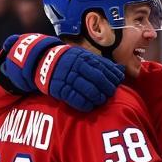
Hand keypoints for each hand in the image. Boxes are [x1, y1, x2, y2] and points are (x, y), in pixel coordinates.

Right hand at [0, 33, 123, 110]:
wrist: (41, 61)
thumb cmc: (68, 60)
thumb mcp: (82, 56)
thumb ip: (100, 64)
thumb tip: (121, 70)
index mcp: (83, 57)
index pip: (103, 67)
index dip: (112, 76)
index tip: (118, 82)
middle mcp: (76, 66)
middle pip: (98, 78)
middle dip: (107, 88)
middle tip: (111, 94)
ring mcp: (68, 78)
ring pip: (88, 89)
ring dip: (98, 97)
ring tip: (101, 100)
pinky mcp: (60, 89)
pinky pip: (75, 99)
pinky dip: (85, 104)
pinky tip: (90, 106)